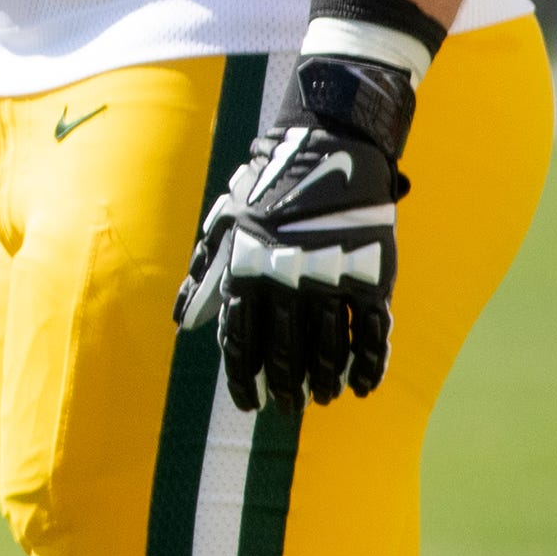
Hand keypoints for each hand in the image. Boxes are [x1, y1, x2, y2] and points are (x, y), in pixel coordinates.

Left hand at [177, 55, 411, 409]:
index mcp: (248, 267)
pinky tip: (362, 384)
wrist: (331, 148)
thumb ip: (204, 273)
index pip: (241, 337)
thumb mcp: (225, 223)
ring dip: (323, 381)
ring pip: (327, 349)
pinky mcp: (372, 276)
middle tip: (284, 406)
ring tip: (320, 398)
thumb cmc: (269, 188)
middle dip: (283, 386)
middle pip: (285, 351)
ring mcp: (332, 279)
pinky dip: (368, 364)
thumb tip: (183, 319)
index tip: (247, 401)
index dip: (243, 375)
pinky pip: (370, 333)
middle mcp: (287, 278)